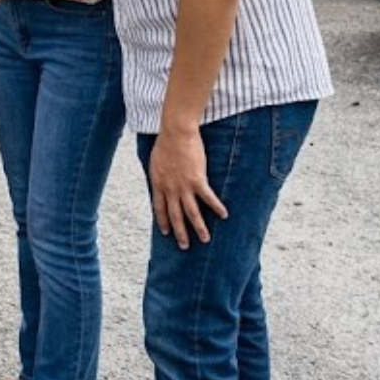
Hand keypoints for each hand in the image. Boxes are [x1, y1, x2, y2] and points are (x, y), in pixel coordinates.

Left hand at [149, 128, 227, 248]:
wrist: (175, 132)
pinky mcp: (198, 180)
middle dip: (180, 233)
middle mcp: (170, 189)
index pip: (159, 208)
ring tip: (205, 239)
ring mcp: (184, 186)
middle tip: (185, 247)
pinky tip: (224, 215)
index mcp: (158, 184)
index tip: (166, 232)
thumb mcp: (156, 162)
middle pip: (175, 216)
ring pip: (192, 212)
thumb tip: (160, 181)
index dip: (163, 221)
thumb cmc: (165, 143)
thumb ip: (159, 175)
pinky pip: (208, 198)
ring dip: (199, 227)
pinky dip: (216, 207)